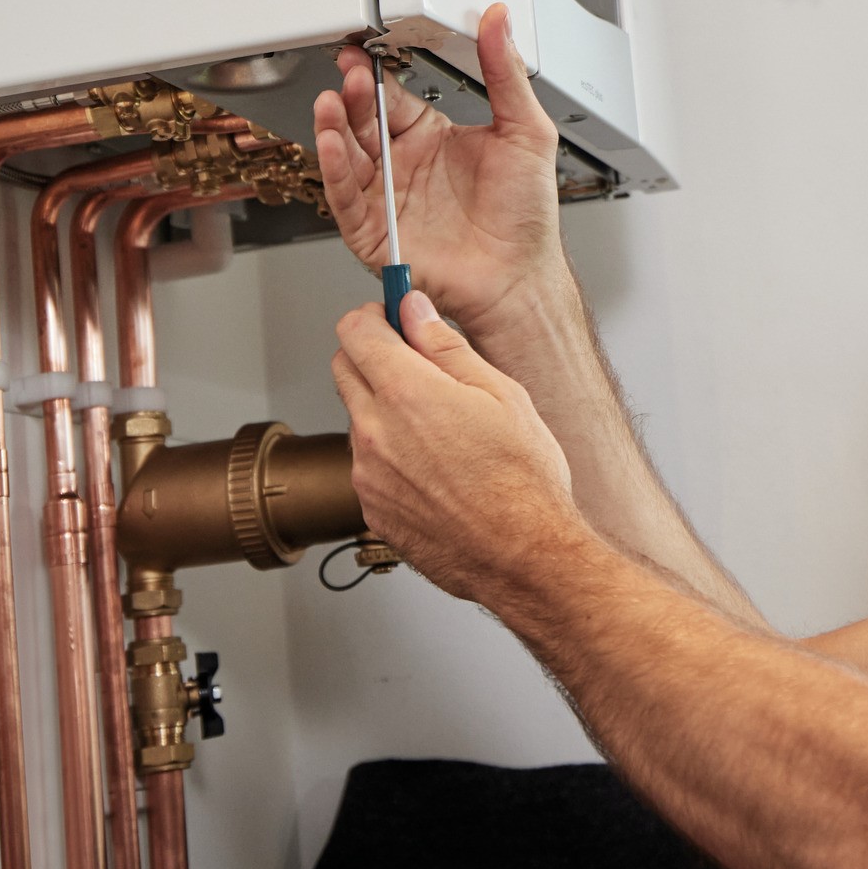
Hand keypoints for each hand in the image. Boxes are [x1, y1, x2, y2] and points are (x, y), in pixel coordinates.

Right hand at [314, 3, 566, 336]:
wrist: (519, 276)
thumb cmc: (525, 217)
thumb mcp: (525, 131)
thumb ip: (506, 73)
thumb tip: (498, 21)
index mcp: (432, 138)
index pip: (392, 97)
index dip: (375, 75)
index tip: (362, 51)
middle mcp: (403, 166)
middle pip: (363, 122)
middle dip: (352, 97)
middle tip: (350, 75)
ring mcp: (386, 199)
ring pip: (346, 156)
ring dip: (333, 128)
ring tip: (331, 103)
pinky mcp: (373, 232)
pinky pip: (345, 197)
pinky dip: (335, 170)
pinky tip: (330, 145)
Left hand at [331, 291, 584, 604]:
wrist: (523, 556)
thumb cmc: (524, 481)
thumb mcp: (500, 394)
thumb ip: (445, 347)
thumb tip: (415, 312)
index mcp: (406, 393)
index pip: (355, 331)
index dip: (374, 315)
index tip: (392, 317)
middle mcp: (375, 433)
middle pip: (344, 369)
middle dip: (372, 355)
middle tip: (416, 363)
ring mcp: (368, 475)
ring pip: (358, 419)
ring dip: (382, 409)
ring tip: (440, 428)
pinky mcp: (371, 509)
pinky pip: (367, 465)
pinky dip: (390, 455)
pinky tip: (434, 467)